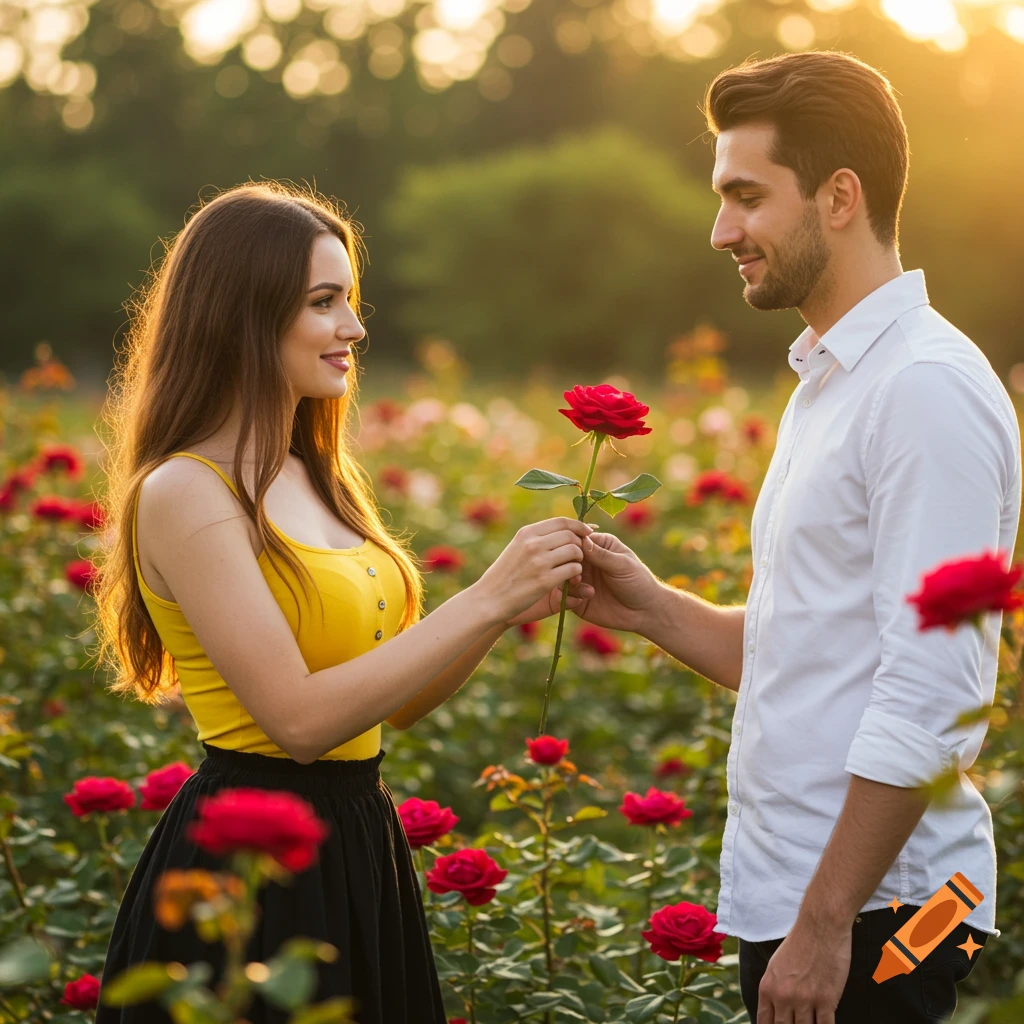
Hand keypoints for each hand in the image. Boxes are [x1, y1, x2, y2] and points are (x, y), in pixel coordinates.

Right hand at [472, 518, 594, 628]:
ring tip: (573, 568)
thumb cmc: (504, 575)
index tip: (588, 532)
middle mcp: (533, 543)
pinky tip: (569, 579)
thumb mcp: (516, 548)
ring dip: (579, 560)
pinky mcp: (545, 580)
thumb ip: (537, 538)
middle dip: (581, 544)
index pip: (561, 521)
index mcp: (527, 533)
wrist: (489, 599)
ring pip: (575, 551)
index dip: (579, 526)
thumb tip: (564, 529)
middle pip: (571, 535)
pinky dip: (576, 574)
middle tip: (580, 555)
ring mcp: (539, 562)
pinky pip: (573, 569)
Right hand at [571, 529, 660, 632]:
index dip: (572, 546)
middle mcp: (587, 561)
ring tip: (585, 589)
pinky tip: (585, 599)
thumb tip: (582, 540)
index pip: (578, 539)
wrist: (644, 612)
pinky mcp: (577, 598)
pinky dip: (569, 597)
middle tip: (578, 575)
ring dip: (569, 582)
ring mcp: (581, 580)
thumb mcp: (622, 565)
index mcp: (599, 546)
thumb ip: (602, 555)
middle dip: (567, 566)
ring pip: (562, 576)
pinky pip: (563, 595)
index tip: (577, 556)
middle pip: (565, 557)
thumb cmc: (638, 582)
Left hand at [756, 917, 850, 1023]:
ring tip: (809, 1023)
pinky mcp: (826, 1000)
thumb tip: (775, 1011)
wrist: (820, 926)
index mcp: (768, 987)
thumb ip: (774, 990)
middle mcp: (783, 996)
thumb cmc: (799, 943)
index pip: (764, 1022)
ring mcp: (805, 999)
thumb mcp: (776, 965)